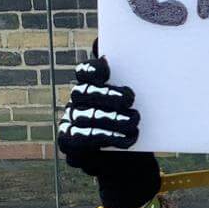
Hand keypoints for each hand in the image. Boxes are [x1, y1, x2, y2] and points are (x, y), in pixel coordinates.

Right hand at [57, 46, 160, 207]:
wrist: (130, 163)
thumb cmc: (132, 125)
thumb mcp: (140, 102)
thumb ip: (128, 74)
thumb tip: (108, 45)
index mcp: (89, 86)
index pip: (84, 72)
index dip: (93, 69)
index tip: (108, 70)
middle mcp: (76, 102)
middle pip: (83, 92)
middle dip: (108, 94)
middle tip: (131, 99)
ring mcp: (70, 122)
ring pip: (87, 117)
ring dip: (112, 119)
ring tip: (134, 122)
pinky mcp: (68, 143)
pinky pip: (82, 139)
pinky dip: (107, 138)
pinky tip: (126, 140)